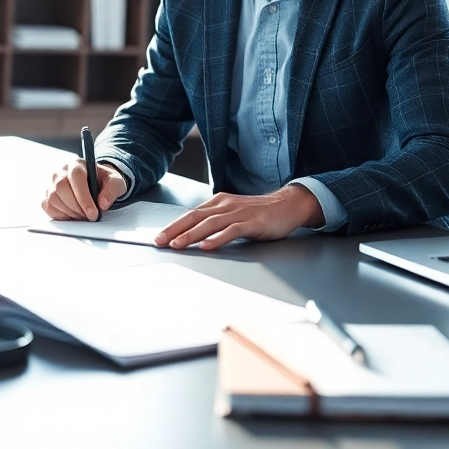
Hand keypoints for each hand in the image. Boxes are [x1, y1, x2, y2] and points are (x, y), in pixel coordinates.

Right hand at [42, 159, 127, 221]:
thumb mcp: (116, 182)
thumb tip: (102, 204)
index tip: (93, 213)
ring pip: (53, 199)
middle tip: (89, 217)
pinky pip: (48, 207)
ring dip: (69, 212)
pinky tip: (73, 216)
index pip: (76, 178)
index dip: (84, 198)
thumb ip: (113, 189)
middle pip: (61, 188)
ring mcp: (51, 183)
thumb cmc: (104, 181)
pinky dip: (60, 215)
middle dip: (76, 207)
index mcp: (77, 164)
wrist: (96, 183)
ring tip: (83, 216)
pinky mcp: (47, 195)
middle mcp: (61, 171)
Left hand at [154, 184, 323, 250]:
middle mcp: (226, 205)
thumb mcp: (234, 214)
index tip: (159, 237)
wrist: (289, 205)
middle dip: (175, 230)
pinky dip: (217, 238)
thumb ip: (216, 221)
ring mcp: (240, 213)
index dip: (174, 226)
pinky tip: (207, 246)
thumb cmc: (261, 213)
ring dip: (192, 235)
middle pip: (196, 217)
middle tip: (160, 242)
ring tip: (178, 245)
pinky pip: (232, 230)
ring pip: (210, 224)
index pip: (191, 214)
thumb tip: (195, 234)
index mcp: (219, 203)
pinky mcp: (253, 222)